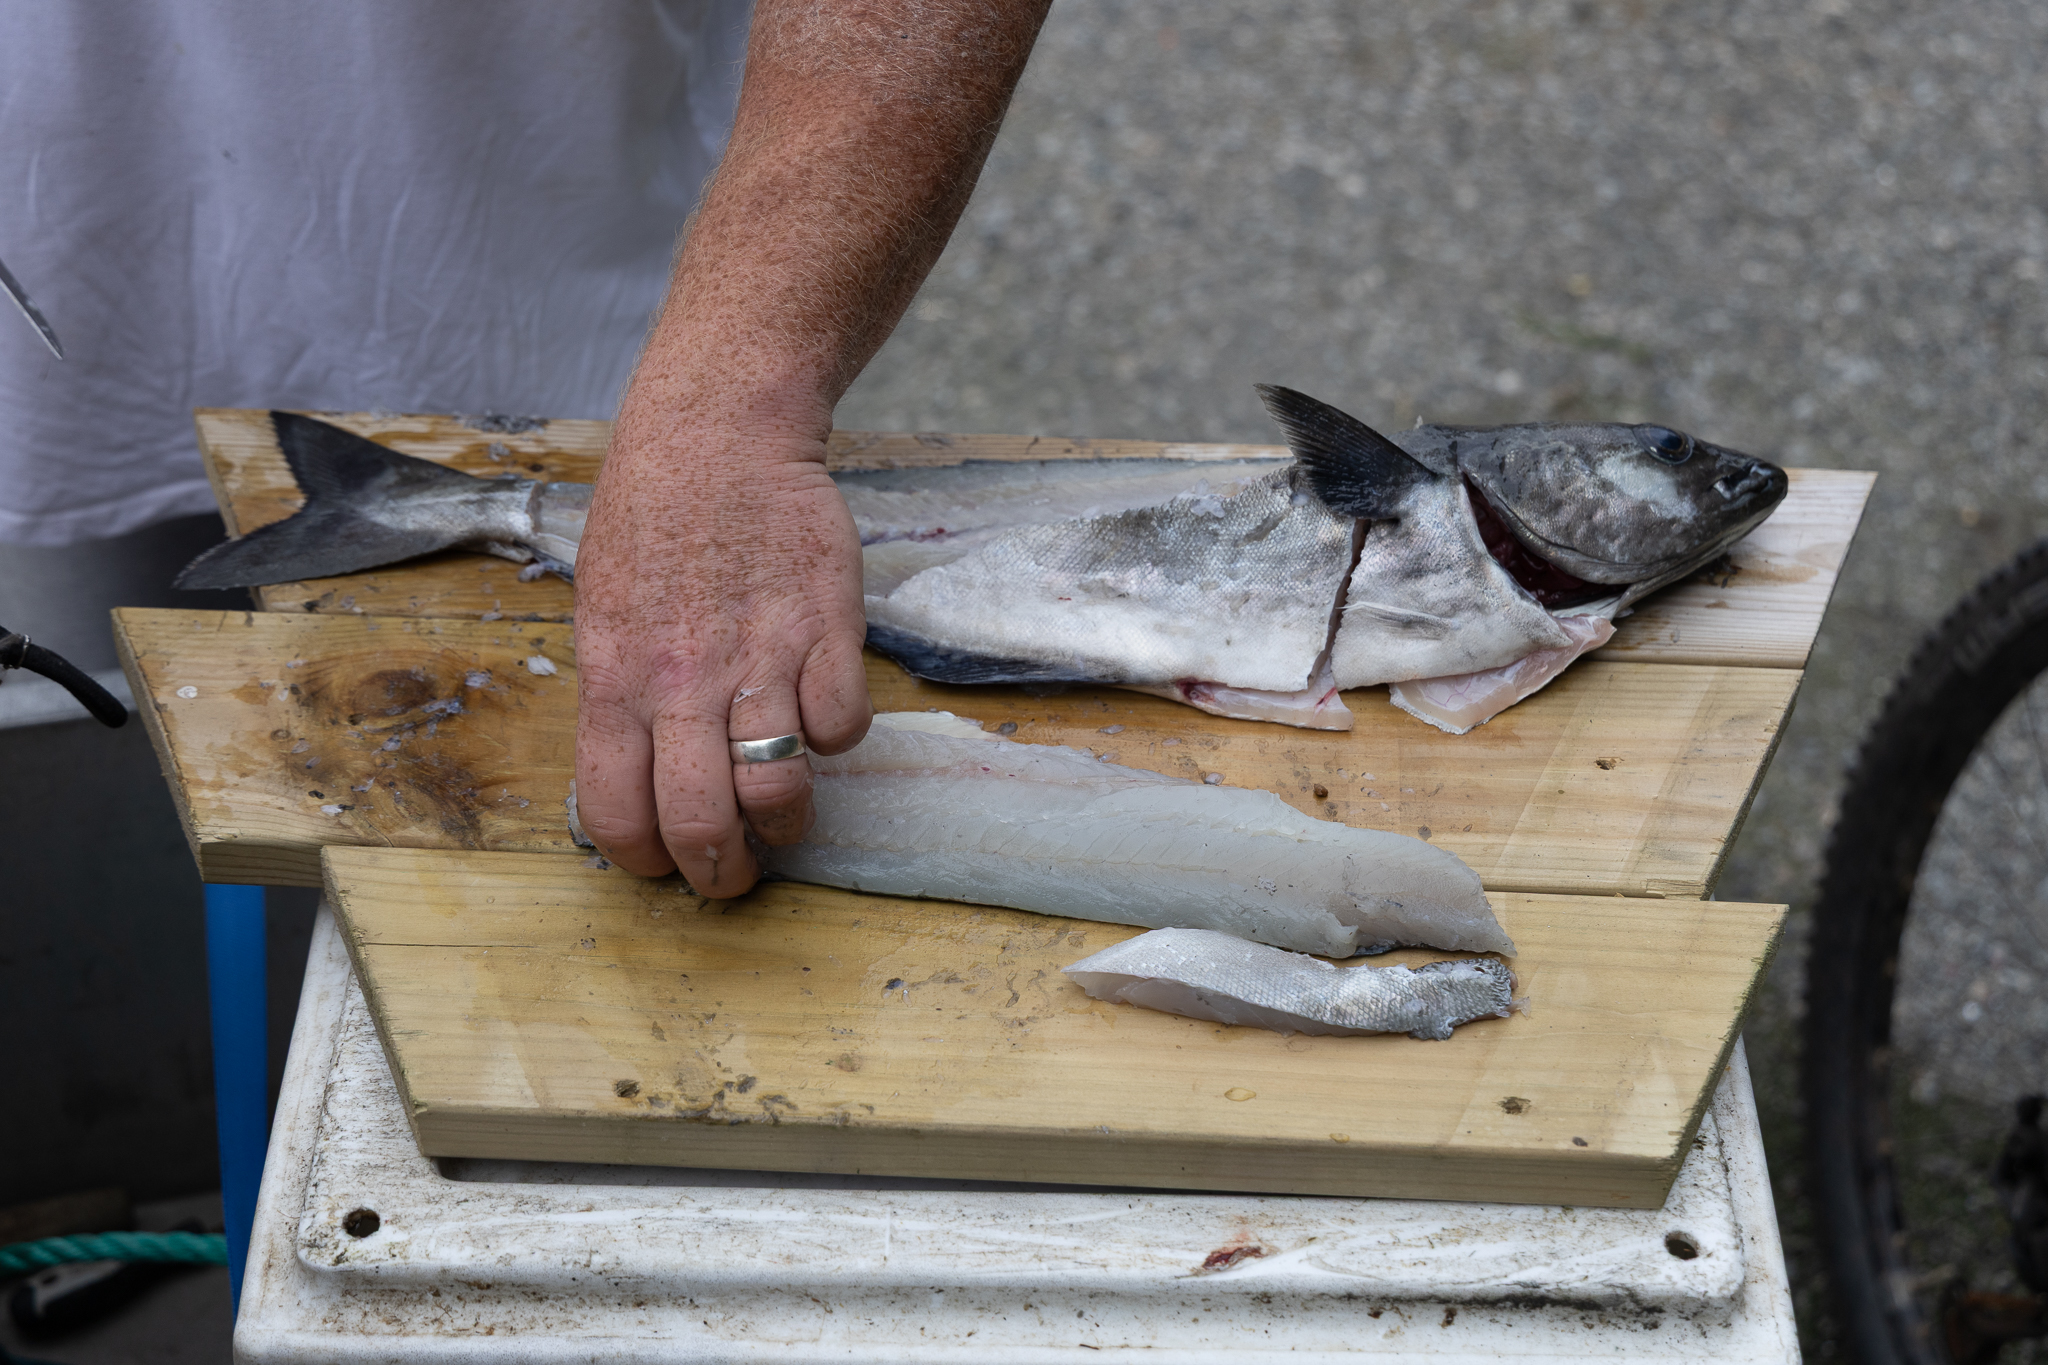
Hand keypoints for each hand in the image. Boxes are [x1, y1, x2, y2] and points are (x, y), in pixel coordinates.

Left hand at [572, 417, 870, 895]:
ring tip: (786, 815)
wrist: (717, 436)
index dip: (645, 860)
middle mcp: (683, 682)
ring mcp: (759, 658)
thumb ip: (619, 695)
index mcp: (615, 681)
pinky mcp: (826, 631)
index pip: (617, 812)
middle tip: (735, 874)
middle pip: (702, 821)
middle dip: (722, 872)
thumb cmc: (653, 518)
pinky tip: (818, 708)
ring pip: (778, 789)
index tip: (666, 867)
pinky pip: (841, 728)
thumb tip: (636, 774)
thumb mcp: (601, 612)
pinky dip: (835, 737)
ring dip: (787, 822)